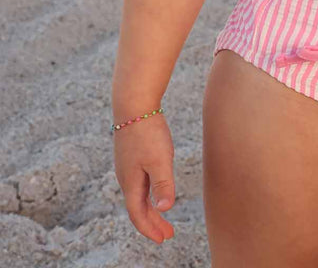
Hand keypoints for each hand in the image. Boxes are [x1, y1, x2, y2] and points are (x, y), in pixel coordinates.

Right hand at [113, 114, 174, 243]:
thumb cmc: (147, 132)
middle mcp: (125, 177)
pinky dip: (148, 193)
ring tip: (164, 216)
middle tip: (168, 234)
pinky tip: (156, 189)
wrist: (133, 103)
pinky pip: (138, 182)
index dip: (150, 229)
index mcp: (130, 182)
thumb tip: (165, 210)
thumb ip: (163, 185)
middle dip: (152, 222)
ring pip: (138, 195)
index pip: (138, 214)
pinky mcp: (131, 154)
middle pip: (137, 207)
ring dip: (150, 208)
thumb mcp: (160, 160)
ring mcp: (127, 165)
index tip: (163, 239)